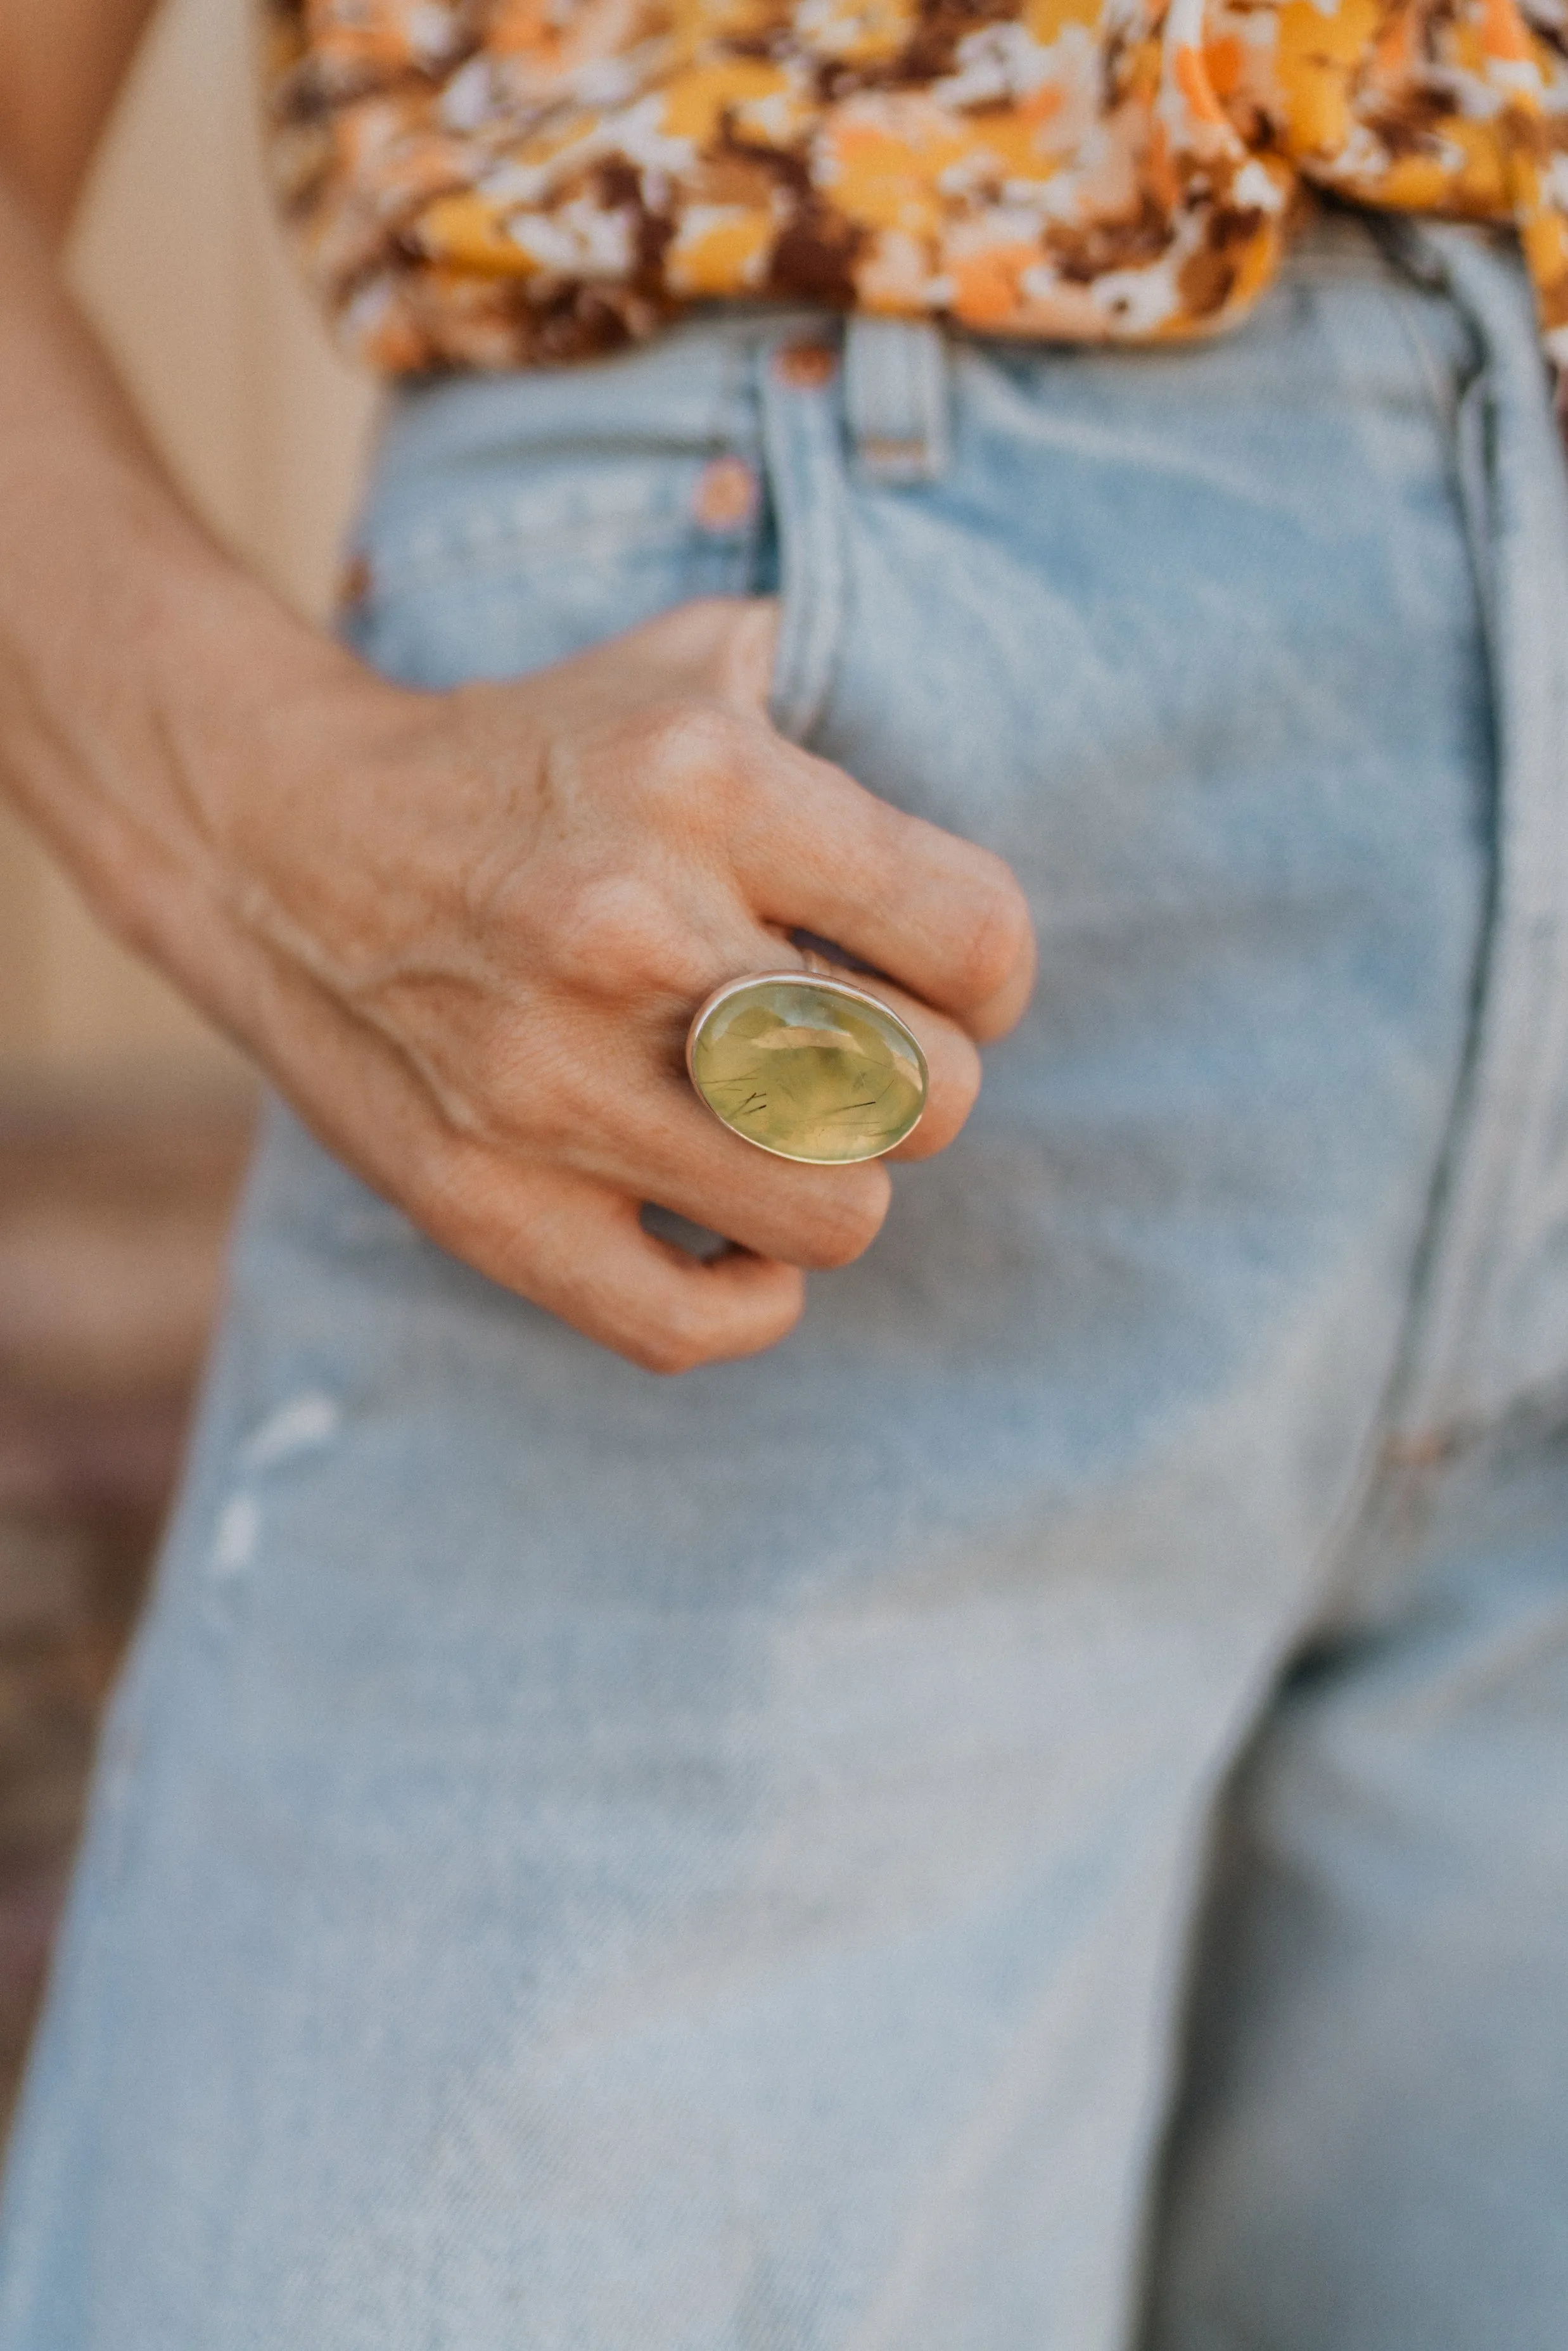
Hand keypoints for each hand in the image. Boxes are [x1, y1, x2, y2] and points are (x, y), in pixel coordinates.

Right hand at [154, 597, 1035, 1371]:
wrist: (275, 835)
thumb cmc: (525, 760)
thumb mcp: (681, 665)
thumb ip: (835, 680)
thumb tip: (963, 713)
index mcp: (704, 783)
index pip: (978, 936)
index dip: (994, 978)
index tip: (946, 981)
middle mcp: (628, 928)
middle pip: (928, 1094)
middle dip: (922, 1082)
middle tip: (857, 1056)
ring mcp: (548, 1082)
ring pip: (838, 1215)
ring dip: (835, 1182)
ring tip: (783, 1133)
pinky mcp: (485, 1204)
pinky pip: (694, 1323)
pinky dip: (747, 1297)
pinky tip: (730, 1233)